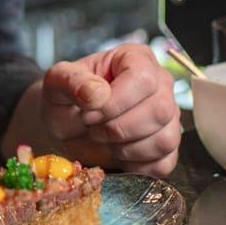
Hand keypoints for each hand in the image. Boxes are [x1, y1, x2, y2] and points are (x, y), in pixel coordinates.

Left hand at [3, 43, 178, 175]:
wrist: (65, 127)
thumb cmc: (65, 100)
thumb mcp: (56, 83)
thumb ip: (72, 81)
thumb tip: (97, 93)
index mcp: (136, 58)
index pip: (142, 79)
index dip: (114, 102)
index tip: (88, 112)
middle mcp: (160, 84)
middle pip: (160, 110)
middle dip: (118, 128)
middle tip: (93, 128)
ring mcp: (169, 116)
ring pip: (165, 139)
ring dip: (126, 148)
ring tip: (103, 139)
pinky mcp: (167, 147)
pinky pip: (163, 164)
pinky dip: (135, 165)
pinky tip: (116, 153)